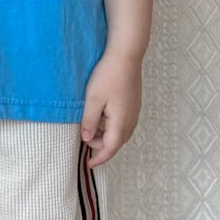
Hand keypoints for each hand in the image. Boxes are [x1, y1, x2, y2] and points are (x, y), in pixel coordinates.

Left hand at [80, 49, 143, 167]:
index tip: (89, 164)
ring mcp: (135, 111)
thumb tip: (86, 138)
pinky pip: (125, 123)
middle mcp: (131, 119)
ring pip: (122, 133)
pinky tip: (103, 116)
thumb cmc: (109, 75)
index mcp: (121, 122)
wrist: (126, 56)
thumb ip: (89, 121)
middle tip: (85, 139)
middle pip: (117, 143)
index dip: (99, 158)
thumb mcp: (93, 100)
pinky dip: (113, 127)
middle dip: (102, 147)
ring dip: (108, 137)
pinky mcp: (134, 103)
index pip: (111, 148)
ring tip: (92, 128)